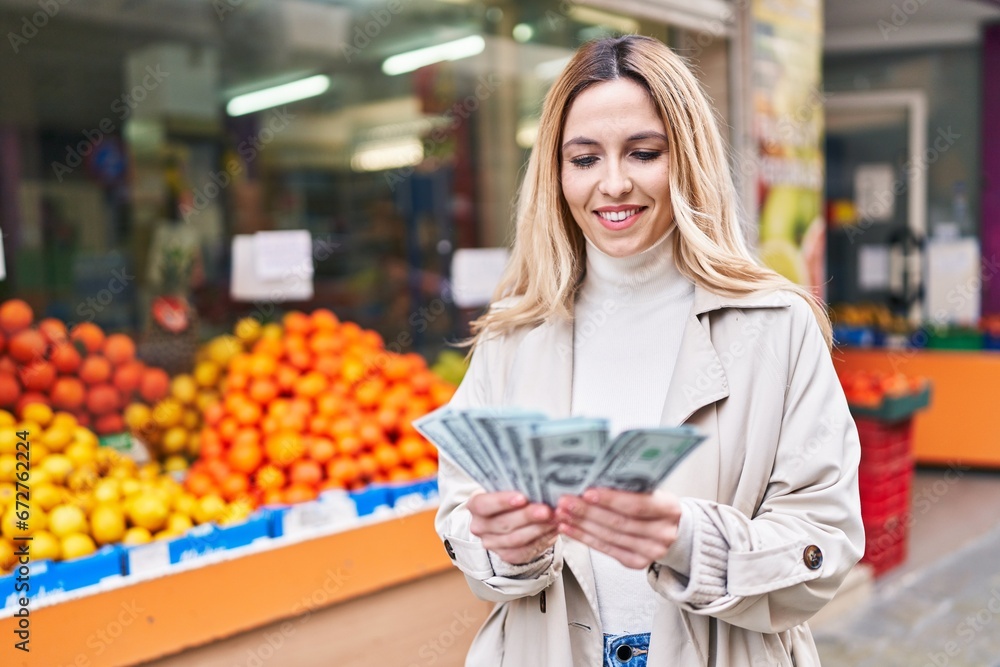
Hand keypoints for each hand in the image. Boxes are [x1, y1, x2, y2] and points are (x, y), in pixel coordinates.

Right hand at [468, 492, 557, 564]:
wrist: (510, 517)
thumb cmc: (510, 497)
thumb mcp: (509, 487)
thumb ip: (517, 486)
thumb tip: (538, 484)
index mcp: (476, 505)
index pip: (484, 505)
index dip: (502, 502)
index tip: (522, 498)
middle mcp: (479, 526)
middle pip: (504, 523)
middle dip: (528, 516)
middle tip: (547, 510)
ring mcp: (491, 543)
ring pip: (516, 539)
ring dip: (538, 529)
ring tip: (554, 519)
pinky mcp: (506, 555)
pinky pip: (524, 551)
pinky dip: (542, 540)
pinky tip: (553, 530)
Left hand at [555, 488, 681, 568]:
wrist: (673, 529)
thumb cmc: (655, 503)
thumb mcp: (651, 490)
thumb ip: (630, 486)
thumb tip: (593, 476)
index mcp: (669, 509)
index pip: (637, 505)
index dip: (610, 499)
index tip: (586, 492)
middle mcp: (663, 533)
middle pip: (619, 523)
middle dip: (587, 511)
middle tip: (565, 501)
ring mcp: (651, 551)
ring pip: (609, 537)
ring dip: (581, 525)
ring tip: (562, 514)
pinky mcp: (637, 562)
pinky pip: (606, 550)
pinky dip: (585, 538)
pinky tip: (570, 529)